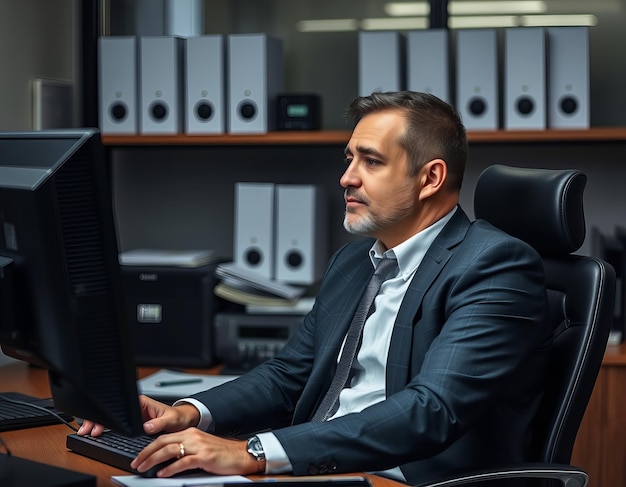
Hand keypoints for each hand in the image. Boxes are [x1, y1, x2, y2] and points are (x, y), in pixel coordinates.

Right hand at [77, 394, 199, 436]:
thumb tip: (148, 426)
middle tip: (88, 429)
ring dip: (98, 423)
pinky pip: (116, 424)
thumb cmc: (177, 417)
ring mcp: (132, 415)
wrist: (181, 421)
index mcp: (141, 402)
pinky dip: (105, 428)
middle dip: (97, 418)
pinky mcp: (132, 423)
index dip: (108, 413)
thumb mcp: (171, 420)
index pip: (120, 405)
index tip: (99, 422)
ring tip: (87, 431)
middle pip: (112, 410)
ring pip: (111, 417)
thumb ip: (159, 423)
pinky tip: (96, 432)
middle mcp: (134, 407)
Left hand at [130, 427, 259, 477]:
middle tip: (136, 463)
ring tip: (144, 468)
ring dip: (153, 460)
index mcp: (191, 432)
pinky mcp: (205, 457)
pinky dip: (170, 468)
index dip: (148, 447)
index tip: (139, 457)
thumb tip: (166, 460)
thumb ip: (185, 450)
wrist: (242, 453)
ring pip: (169, 450)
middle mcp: (193, 436)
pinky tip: (162, 474)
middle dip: (146, 453)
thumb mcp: (201, 447)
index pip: (164, 437)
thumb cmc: (223, 453)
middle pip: (163, 442)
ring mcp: (199, 446)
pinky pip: (183, 462)